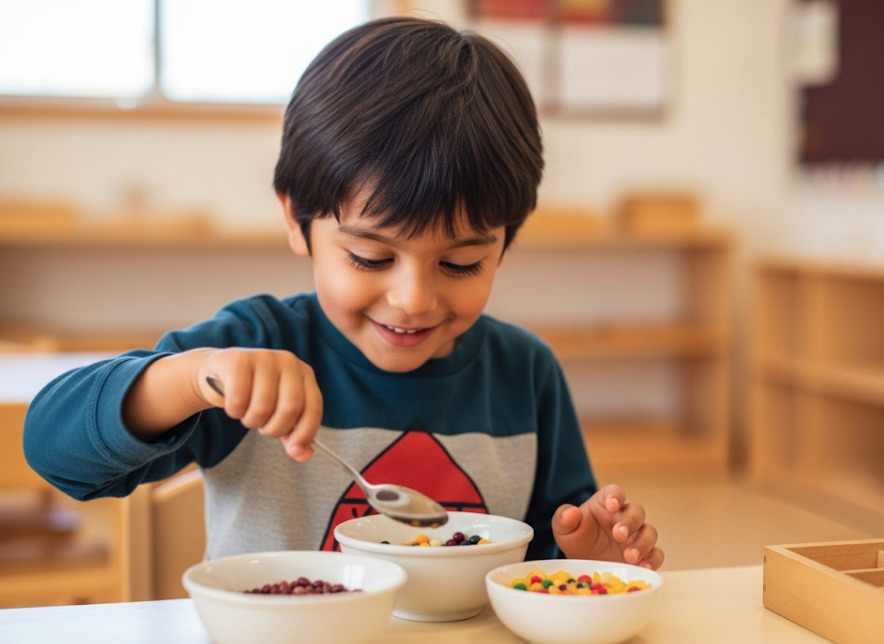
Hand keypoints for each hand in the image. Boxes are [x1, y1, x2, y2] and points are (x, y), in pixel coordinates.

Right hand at [198, 348, 322, 461]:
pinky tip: (233, 404)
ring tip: (247, 414)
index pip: (313, 407)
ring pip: (263, 406)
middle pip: (290, 408)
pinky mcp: (239, 360)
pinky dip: (234, 410)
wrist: (220, 374)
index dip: (305, 433)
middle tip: (263, 427)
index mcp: (305, 374)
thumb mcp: (277, 413)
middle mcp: (288, 362)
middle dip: (274, 428)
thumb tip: (305, 454)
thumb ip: (292, 435)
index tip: (294, 450)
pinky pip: (239, 399)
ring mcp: (264, 357)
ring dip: (251, 421)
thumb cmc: (254, 395)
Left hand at [551, 484, 663, 568]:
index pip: (615, 492)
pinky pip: (655, 554)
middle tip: (619, 535)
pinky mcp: (643, 556)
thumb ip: (563, 518)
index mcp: (605, 504)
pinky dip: (653, 560)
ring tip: (630, 557)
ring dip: (643, 543)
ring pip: (649, 532)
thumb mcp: (563, 530)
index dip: (616, 496)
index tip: (612, 505)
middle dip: (630, 522)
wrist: (582, 565)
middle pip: (636, 511)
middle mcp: (624, 517)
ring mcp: (636, 536)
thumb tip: (571, 513)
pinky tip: (644, 568)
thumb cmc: (576, 540)